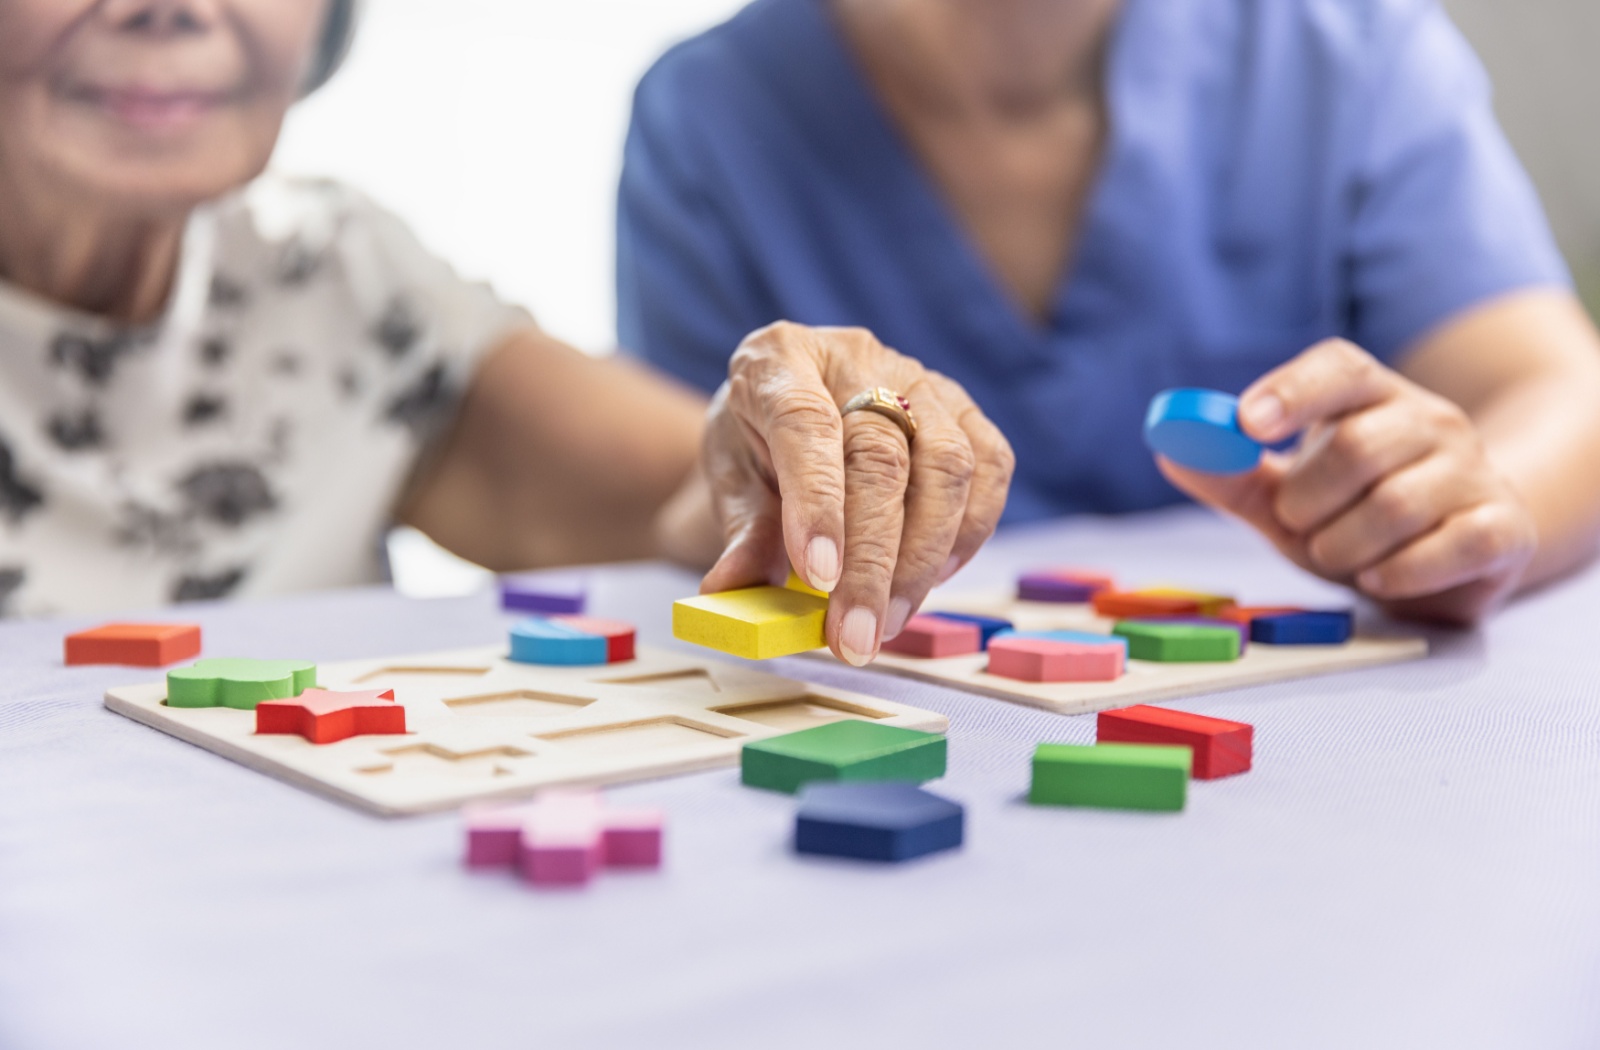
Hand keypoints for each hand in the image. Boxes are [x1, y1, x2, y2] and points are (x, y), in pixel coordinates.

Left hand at [693, 321, 1012, 663]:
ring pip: (947, 465)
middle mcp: (854, 356)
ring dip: (923, 559)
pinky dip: (968, 533)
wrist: (783, 420)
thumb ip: (742, 535)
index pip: (805, 424)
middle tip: (856, 636)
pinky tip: (932, 581)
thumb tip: (734, 592)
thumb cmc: (755, 451)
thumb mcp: (730, 485)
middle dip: (873, 561)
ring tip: (888, 622)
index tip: (819, 577)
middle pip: (882, 456)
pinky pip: (990, 467)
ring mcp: (918, 376)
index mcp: (778, 360)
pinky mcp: (964, 407)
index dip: (817, 503)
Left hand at [1158, 339, 1536, 623]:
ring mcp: (1475, 471)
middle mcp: (1432, 421)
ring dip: (1344, 546)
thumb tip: (1170, 449)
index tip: (1248, 424)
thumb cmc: (1355, 517)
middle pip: (1357, 445)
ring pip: (1396, 504)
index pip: (1340, 368)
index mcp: (1373, 397)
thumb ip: (1233, 476)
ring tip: (1338, 553)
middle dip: (1308, 501)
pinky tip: (1380, 576)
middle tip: (1297, 523)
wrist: (1451, 558)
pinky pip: (1451, 546)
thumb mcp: (1287, 498)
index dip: (1293, 391)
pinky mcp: (1504, 527)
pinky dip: (1400, 572)